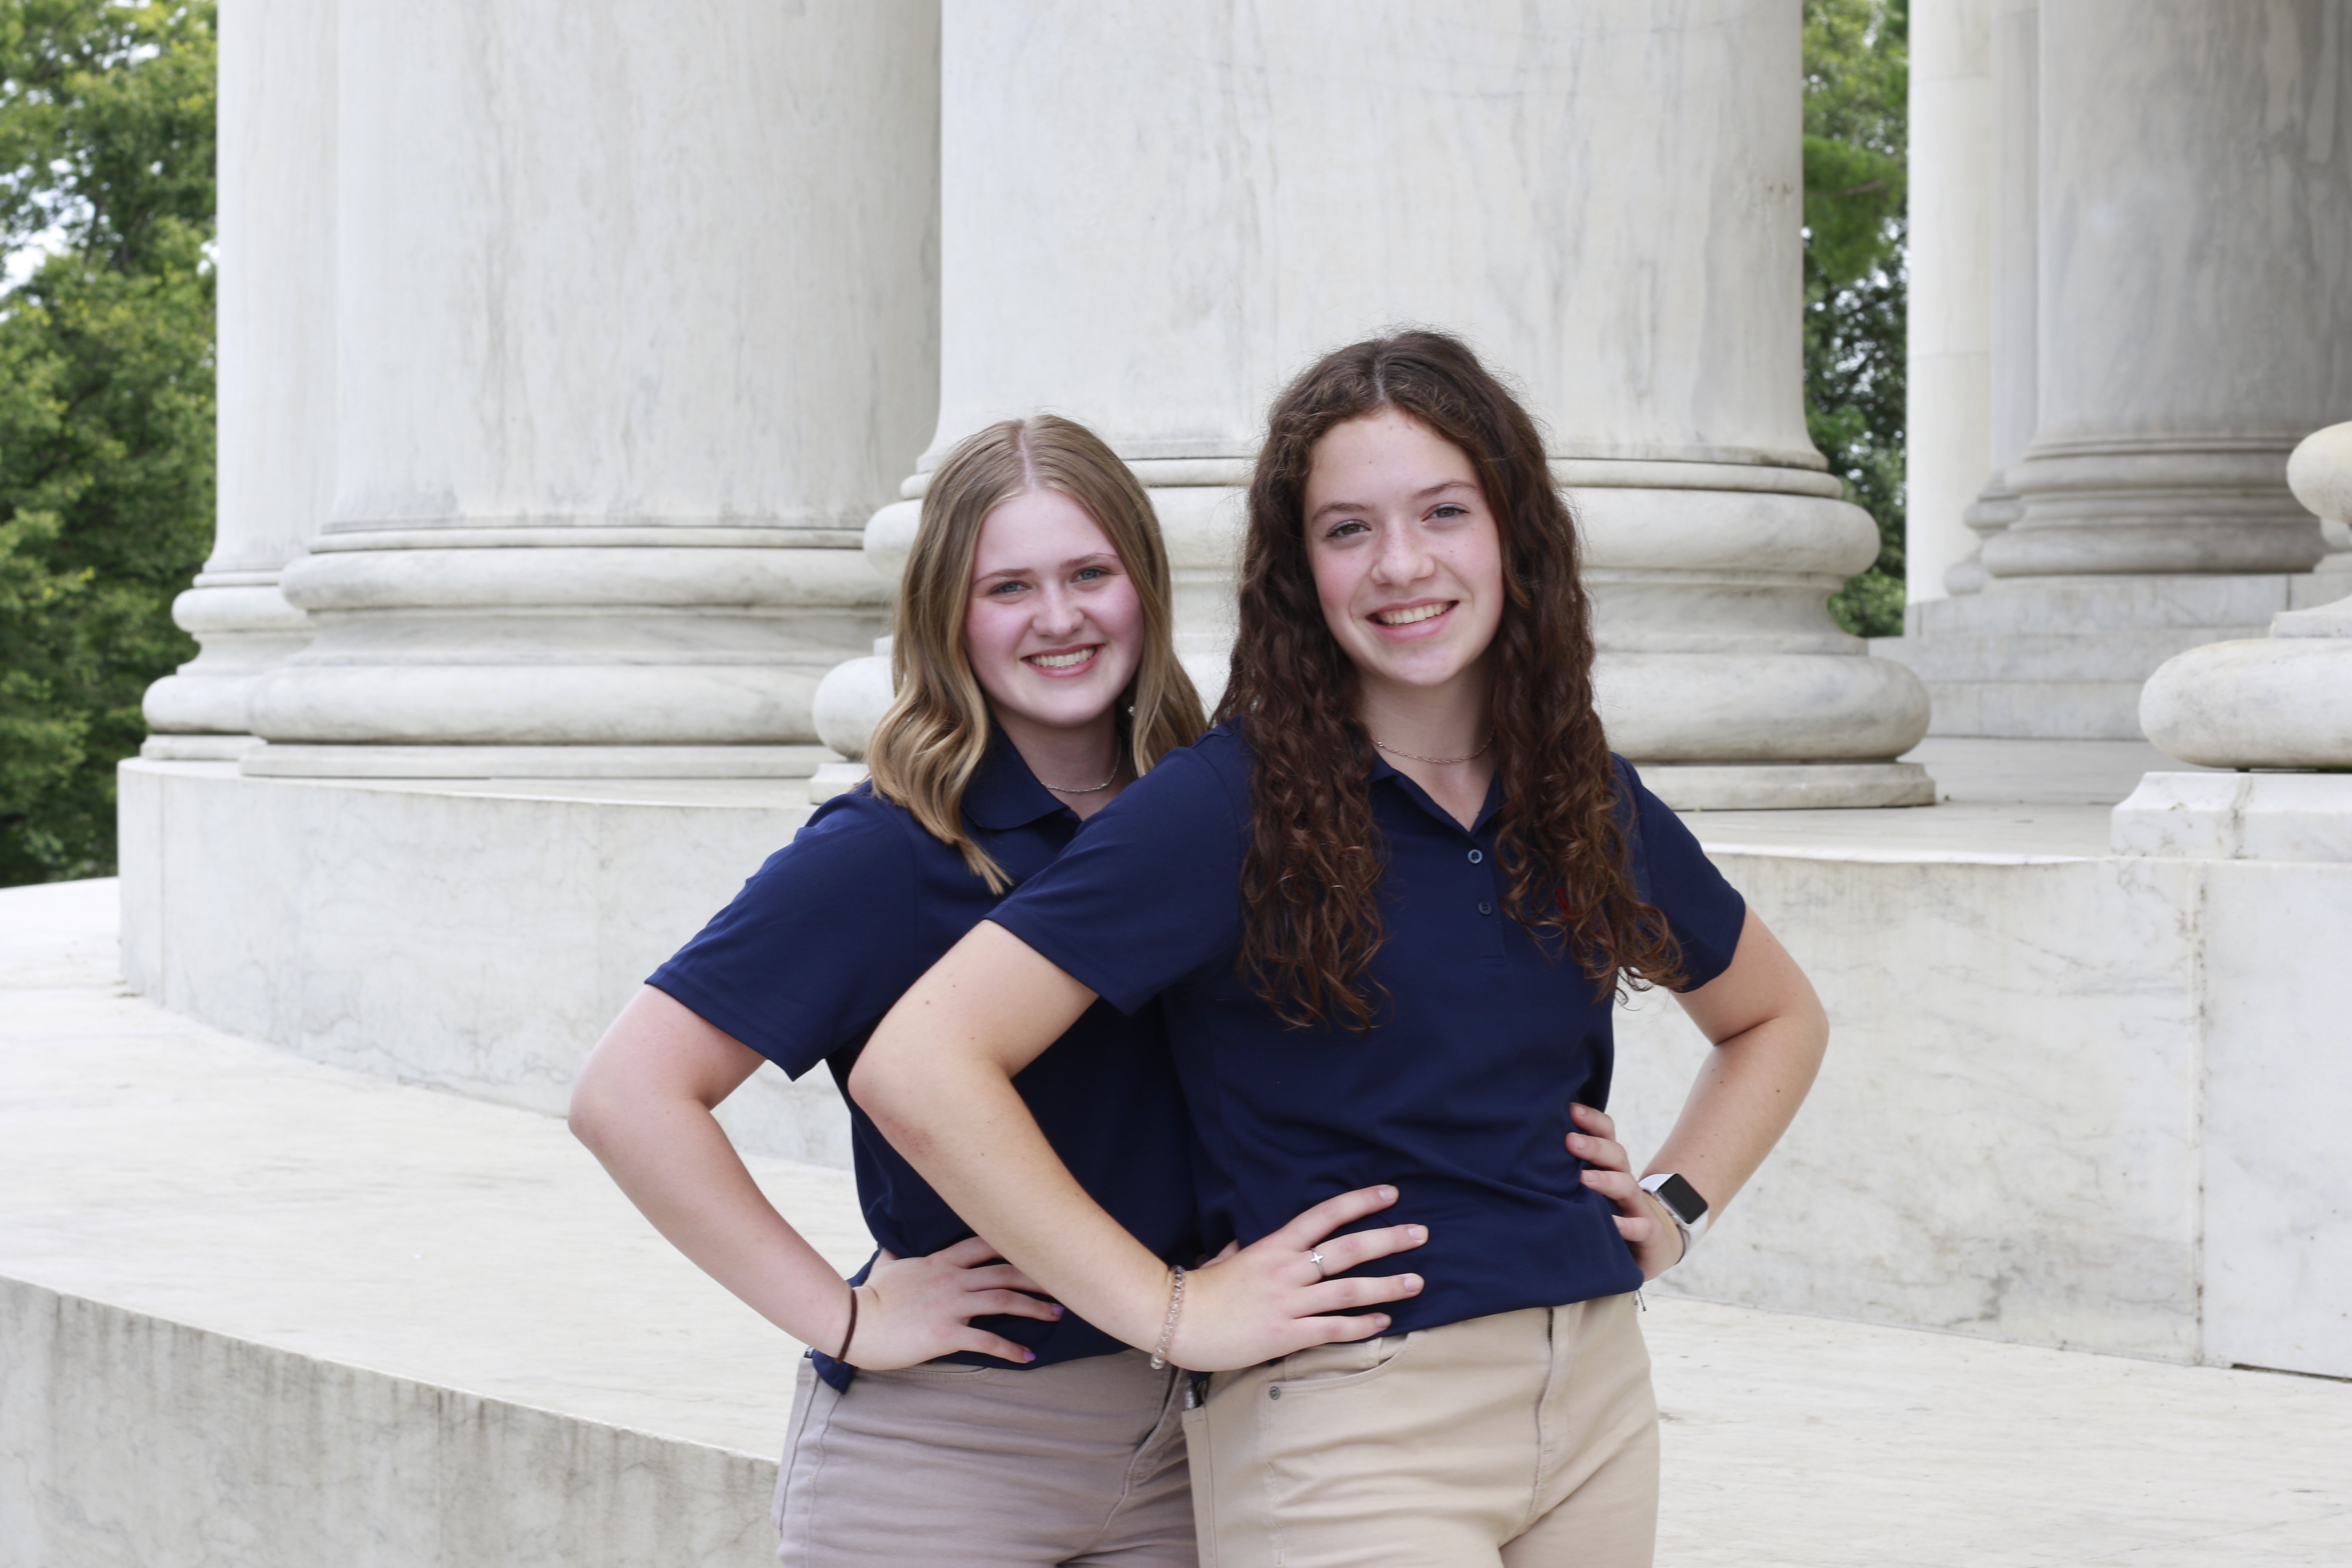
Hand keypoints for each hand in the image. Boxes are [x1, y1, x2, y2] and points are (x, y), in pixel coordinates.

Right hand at [836, 1237, 1062, 1369]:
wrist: (853, 1323)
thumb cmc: (869, 1296)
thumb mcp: (886, 1266)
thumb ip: (896, 1254)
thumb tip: (891, 1244)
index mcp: (941, 1262)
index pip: (986, 1244)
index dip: (1016, 1244)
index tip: (1040, 1249)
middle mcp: (952, 1279)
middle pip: (1006, 1270)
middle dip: (1039, 1276)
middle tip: (1064, 1282)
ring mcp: (951, 1304)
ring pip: (1004, 1299)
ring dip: (1035, 1308)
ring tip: (1057, 1316)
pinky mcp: (946, 1333)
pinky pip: (987, 1339)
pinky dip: (1011, 1348)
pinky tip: (1027, 1357)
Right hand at [1165, 1185, 1427, 1372]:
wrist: (1177, 1320)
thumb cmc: (1203, 1289)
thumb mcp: (1227, 1258)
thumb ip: (1249, 1251)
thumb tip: (1251, 1245)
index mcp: (1275, 1246)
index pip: (1325, 1215)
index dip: (1360, 1202)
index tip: (1390, 1194)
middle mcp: (1288, 1270)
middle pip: (1348, 1249)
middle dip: (1388, 1240)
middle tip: (1420, 1233)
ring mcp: (1289, 1302)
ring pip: (1349, 1290)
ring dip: (1388, 1285)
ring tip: (1418, 1282)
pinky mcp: (1287, 1334)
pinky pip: (1334, 1329)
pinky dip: (1362, 1325)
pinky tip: (1385, 1321)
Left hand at [1569, 1103, 1682, 1280]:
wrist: (1649, 1243)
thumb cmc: (1606, 1207)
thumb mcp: (1588, 1182)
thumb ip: (1568, 1164)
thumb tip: (1529, 1142)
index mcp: (1609, 1163)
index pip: (1606, 1133)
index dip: (1591, 1119)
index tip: (1570, 1109)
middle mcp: (1623, 1179)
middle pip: (1616, 1154)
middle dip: (1594, 1146)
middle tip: (1570, 1141)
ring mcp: (1636, 1205)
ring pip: (1626, 1185)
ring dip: (1606, 1180)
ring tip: (1584, 1179)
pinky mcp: (1647, 1232)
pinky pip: (1640, 1227)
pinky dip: (1627, 1225)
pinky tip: (1612, 1223)